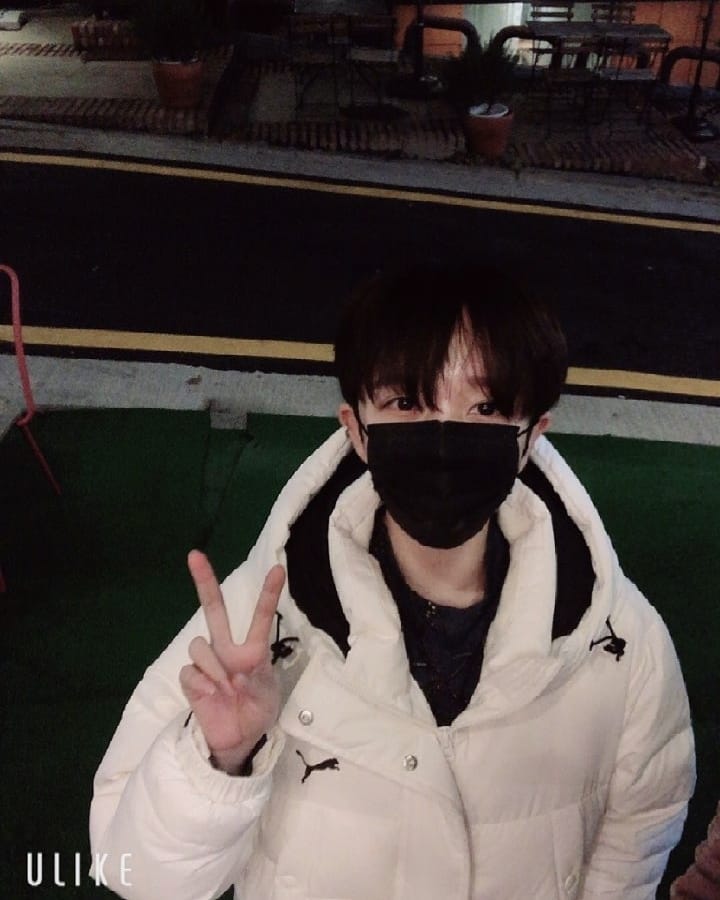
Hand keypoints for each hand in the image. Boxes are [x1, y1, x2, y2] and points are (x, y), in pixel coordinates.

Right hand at [180, 550, 284, 773]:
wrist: (237, 741)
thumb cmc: (256, 712)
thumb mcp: (267, 695)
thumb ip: (254, 678)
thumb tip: (229, 670)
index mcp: (251, 649)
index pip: (260, 617)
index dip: (268, 594)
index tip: (279, 569)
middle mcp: (226, 648)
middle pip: (214, 609)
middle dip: (204, 581)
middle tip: (195, 554)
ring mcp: (206, 662)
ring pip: (200, 645)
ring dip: (214, 668)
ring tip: (225, 689)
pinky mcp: (189, 679)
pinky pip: (190, 672)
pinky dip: (202, 684)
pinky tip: (212, 696)